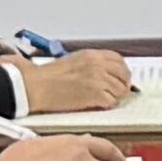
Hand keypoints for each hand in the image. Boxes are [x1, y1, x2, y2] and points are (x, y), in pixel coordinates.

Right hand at [16, 49, 136, 113]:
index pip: (119, 60)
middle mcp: (98, 65)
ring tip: (103, 99)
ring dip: (115, 96)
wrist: (38, 86)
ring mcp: (98, 80)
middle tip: (118, 92)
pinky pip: (111, 102)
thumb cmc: (49, 76)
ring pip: (120, 90)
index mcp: (92, 55)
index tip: (122, 77)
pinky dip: (107, 105)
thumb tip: (108, 72)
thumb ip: (93, 64)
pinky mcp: (95, 95)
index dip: (123, 71)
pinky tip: (97, 104)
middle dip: (123, 84)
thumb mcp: (74, 60)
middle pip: (124, 75)